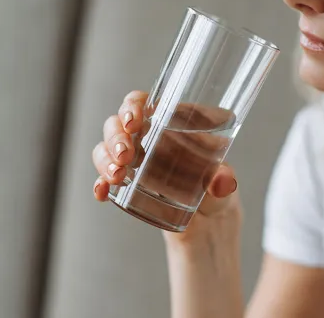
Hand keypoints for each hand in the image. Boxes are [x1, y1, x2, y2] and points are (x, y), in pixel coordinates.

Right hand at [91, 90, 241, 249]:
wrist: (209, 220)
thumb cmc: (216, 188)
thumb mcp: (223, 182)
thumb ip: (224, 180)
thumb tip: (224, 182)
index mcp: (171, 122)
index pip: (143, 102)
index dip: (132, 106)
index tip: (133, 122)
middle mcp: (148, 136)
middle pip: (118, 123)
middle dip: (115, 136)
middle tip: (125, 156)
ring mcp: (135, 159)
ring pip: (107, 147)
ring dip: (105, 158)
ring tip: (117, 176)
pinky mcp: (127, 183)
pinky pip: (104, 177)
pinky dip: (100, 183)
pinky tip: (102, 193)